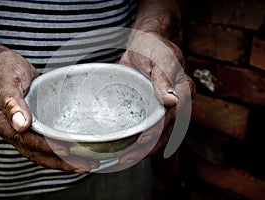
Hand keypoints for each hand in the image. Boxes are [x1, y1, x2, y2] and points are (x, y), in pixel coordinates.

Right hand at [0, 49, 98, 172]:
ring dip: (64, 159)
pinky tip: (76, 150)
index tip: (64, 150)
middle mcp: (11, 129)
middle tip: (84, 166)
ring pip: (43, 150)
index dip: (45, 146)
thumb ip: (11, 102)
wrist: (3, 63)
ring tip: (87, 163)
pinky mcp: (34, 124)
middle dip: (60, 161)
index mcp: (0, 121)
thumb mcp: (5, 80)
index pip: (24, 140)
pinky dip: (61, 147)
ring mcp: (23, 129)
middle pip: (36, 152)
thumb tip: (22, 125)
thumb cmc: (2, 68)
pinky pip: (46, 139)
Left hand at [119, 30, 194, 163]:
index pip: (173, 116)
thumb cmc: (151, 46)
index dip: (158, 131)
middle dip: (148, 147)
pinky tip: (128, 147)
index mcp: (183, 88)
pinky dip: (141, 139)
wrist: (145, 43)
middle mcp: (178, 100)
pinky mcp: (155, 108)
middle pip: (167, 130)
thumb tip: (172, 101)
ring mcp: (167, 106)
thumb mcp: (157, 57)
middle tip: (127, 159)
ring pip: (160, 133)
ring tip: (125, 159)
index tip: (142, 142)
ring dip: (144, 149)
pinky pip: (151, 127)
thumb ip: (163, 77)